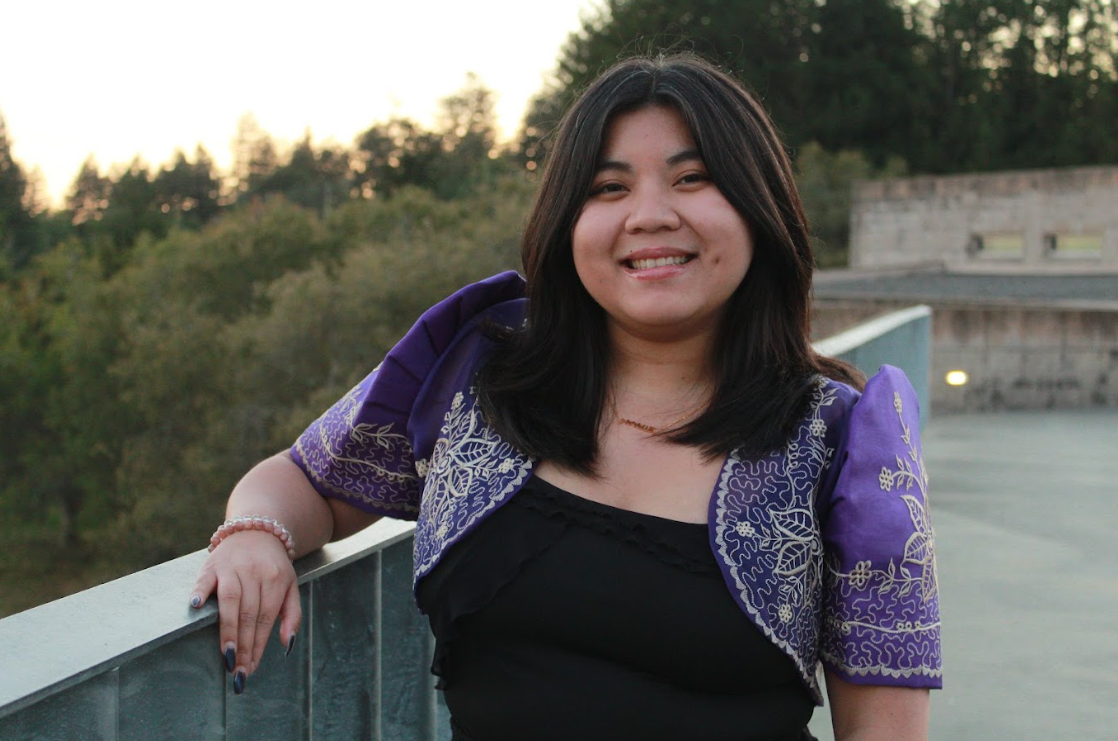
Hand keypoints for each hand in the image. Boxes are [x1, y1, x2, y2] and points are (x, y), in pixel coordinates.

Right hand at [190, 530, 300, 693]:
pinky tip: (196, 607)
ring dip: (228, 631)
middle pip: (249, 615)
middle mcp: (255, 573)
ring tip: (227, 656)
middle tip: (237, 673)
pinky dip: (200, 591)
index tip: (251, 670)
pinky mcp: (213, 563)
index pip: (266, 619)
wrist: (257, 529)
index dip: (259, 647)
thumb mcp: (291, 586)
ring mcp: (233, 567)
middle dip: (244, 647)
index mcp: (276, 580)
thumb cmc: (272, 567)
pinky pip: (205, 578)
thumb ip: (291, 614)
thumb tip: (287, 645)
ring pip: (230, 602)